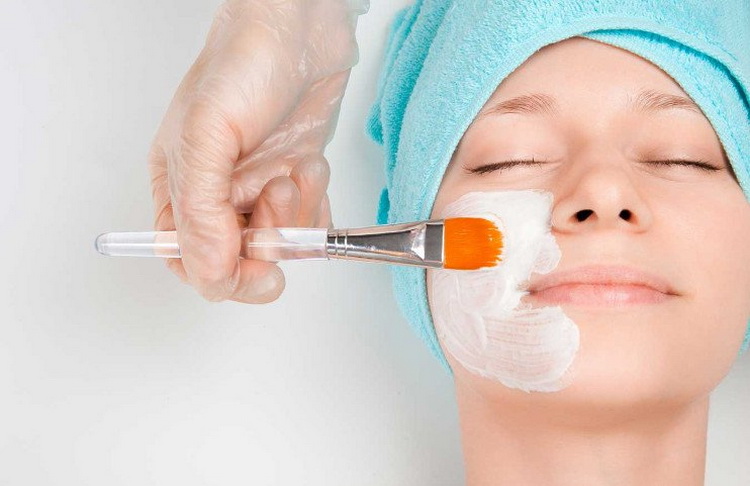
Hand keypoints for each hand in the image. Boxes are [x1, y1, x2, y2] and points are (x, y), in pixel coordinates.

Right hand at [149, 0, 367, 302]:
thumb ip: (201, 212)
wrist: (301, 28)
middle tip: (277, 195)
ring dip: (298, 212)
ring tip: (296, 167)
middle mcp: (218, 193)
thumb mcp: (207, 136)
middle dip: (269, 236)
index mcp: (180, 188)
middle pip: (241, 257)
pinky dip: (317, 203)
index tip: (257, 270)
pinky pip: (309, 220)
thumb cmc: (243, 65)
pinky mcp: (293, 177)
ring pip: (281, 241)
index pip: (189, 261)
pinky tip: (311, 167)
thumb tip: (209, 274)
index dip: (223, 276)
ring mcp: (258, 187)